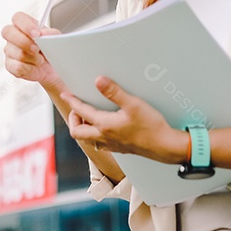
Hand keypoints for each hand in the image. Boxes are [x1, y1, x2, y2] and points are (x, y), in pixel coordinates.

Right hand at [1, 11, 63, 88]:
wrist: (52, 68)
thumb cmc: (50, 49)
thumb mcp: (55, 38)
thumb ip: (51, 33)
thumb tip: (43, 33)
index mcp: (24, 25)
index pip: (18, 18)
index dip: (26, 25)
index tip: (37, 34)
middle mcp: (13, 36)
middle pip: (7, 32)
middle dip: (24, 42)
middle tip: (37, 49)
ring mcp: (9, 50)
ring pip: (16, 53)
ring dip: (33, 58)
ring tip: (40, 59)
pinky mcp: (10, 65)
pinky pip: (17, 67)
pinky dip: (29, 68)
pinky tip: (34, 66)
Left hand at [63, 76, 186, 163]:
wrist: (165, 146)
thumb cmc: (151, 126)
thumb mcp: (133, 104)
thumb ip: (114, 92)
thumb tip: (98, 81)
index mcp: (104, 125)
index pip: (81, 112)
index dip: (72, 102)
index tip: (66, 94)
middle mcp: (104, 137)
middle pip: (77, 132)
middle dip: (73, 119)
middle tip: (76, 109)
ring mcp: (111, 145)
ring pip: (88, 140)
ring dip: (83, 128)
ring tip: (88, 117)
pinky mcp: (120, 149)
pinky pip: (99, 144)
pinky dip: (95, 135)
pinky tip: (104, 129)